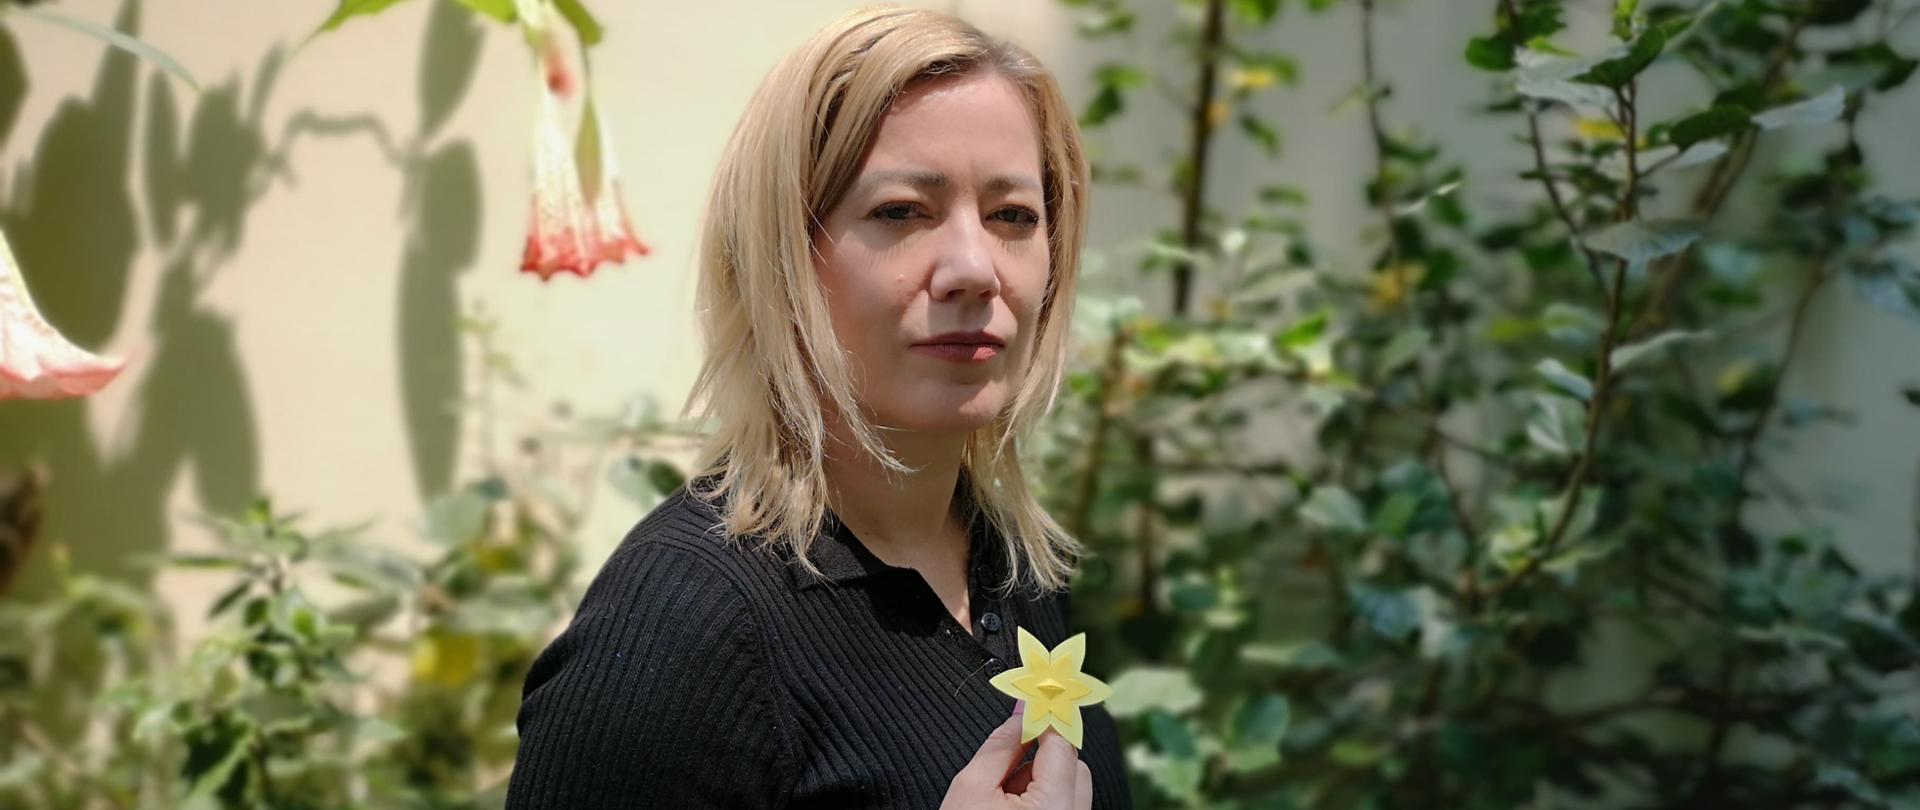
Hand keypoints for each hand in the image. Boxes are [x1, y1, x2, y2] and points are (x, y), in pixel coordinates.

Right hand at [940, 701, 1093, 809]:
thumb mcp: (971, 788)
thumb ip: (1000, 745)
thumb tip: (1022, 712)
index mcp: (1053, 807)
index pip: (1063, 743)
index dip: (1047, 716)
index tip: (1033, 696)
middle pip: (1074, 765)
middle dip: (1046, 752)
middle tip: (1008, 756)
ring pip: (1072, 786)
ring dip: (1044, 777)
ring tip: (1004, 795)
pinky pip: (1065, 805)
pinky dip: (1043, 798)